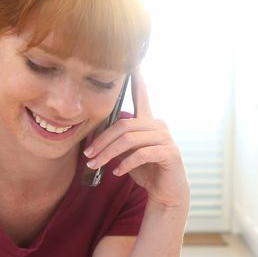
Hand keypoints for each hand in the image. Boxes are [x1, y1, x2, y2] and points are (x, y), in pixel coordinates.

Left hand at [83, 70, 189, 208]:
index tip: (133, 64)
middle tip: (87, 156)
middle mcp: (158, 125)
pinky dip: (125, 164)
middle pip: (123, 125)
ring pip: (130, 140)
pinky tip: (117, 172)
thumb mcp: (126, 154)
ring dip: (108, 154)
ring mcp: (166, 138)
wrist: (166, 192)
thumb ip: (117, 142)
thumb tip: (94, 141)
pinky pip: (142, 154)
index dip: (137, 81)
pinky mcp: (170, 153)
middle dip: (102, 141)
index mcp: (148, 121)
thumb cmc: (145, 170)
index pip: (142, 96)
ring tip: (95, 165)